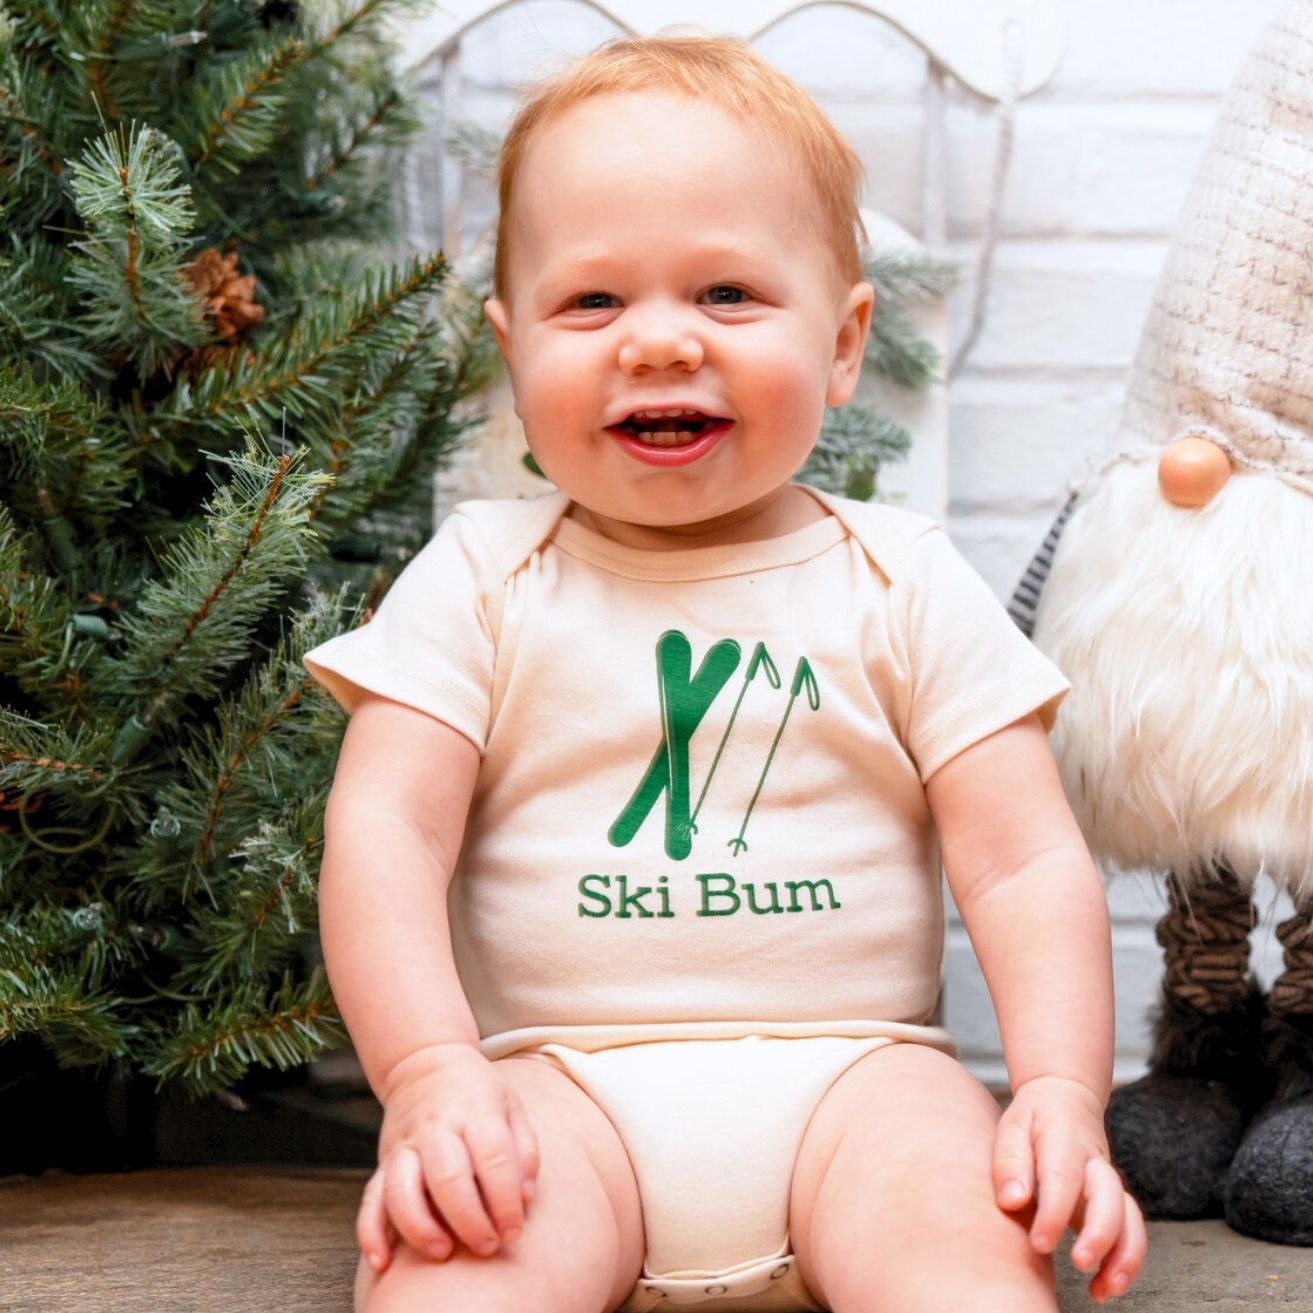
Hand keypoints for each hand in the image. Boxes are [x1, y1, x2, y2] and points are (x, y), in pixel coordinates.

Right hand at [357, 1043, 540, 1273]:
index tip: (513, 1230)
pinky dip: (372, 1232)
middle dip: (469, 1220)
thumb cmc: (477, 1094)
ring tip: (444, 1252)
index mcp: (476, 1112)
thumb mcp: (510, 1106)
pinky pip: (370, 1200)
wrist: (426, 1065)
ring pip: (403, 1189)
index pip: (492, 1157)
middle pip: (448, 1177)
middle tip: (487, 1245)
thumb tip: (524, 1198)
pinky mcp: (383, 1162)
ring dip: (421, 1227)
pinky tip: (384, 1260)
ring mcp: (406, 1145)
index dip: (504, 1199)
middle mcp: (437, 1129)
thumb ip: (524, 1151)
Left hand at [993, 1074, 1145, 1301]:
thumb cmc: (1033, 1118)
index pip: (1063, 1176)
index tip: (1040, 1243)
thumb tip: (1011, 1202)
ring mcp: (1109, 1183)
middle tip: (1080, 1263)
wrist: (1066, 1097)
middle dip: (1100, 1234)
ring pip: (1130, 1218)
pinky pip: (1130, 1232)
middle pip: (1109, 1197)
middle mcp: (1095, 1162)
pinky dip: (1125, 1262)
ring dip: (1124, 1256)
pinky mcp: (1115, 1202)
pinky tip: (1103, 1288)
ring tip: (1103, 1291)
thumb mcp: (1012, 1126)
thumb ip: (1009, 1162)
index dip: (1054, 1212)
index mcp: (1064, 1139)